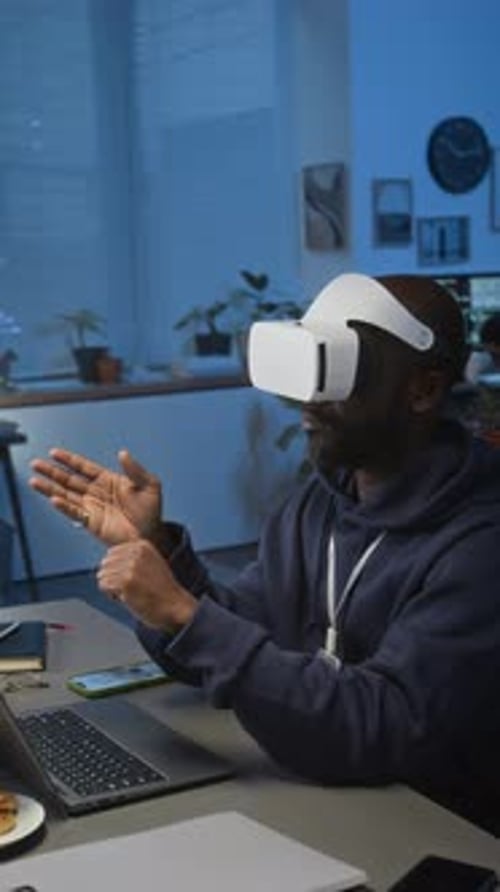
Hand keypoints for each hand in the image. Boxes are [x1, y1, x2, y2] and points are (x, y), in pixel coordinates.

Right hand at [30, 448, 161, 545]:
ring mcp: (92, 507)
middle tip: (36, 464)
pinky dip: (64, 506)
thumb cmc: (151, 512)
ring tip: (35, 480)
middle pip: (69, 479)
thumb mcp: (149, 485)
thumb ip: (135, 469)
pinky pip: (75, 512)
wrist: (151, 536)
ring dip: (50, 488)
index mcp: (108, 481)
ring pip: (66, 494)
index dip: (69, 460)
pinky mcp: (92, 522)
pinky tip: (54, 499)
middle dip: (52, 471)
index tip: (54, 453)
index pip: (84, 467)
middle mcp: (96, 493)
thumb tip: (123, 453)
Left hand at [97, 539, 196, 630]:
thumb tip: (105, 561)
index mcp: (142, 546)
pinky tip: (127, 598)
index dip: (117, 569)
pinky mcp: (126, 582)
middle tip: (130, 588)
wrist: (175, 606)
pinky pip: (103, 586)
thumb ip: (133, 557)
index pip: (111, 553)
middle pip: (105, 563)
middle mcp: (136, 553)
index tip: (133, 578)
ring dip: (112, 587)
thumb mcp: (152, 563)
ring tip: (130, 593)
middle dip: (113, 577)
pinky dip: (111, 595)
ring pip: (102, 575)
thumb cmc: (161, 590)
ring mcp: (131, 567)